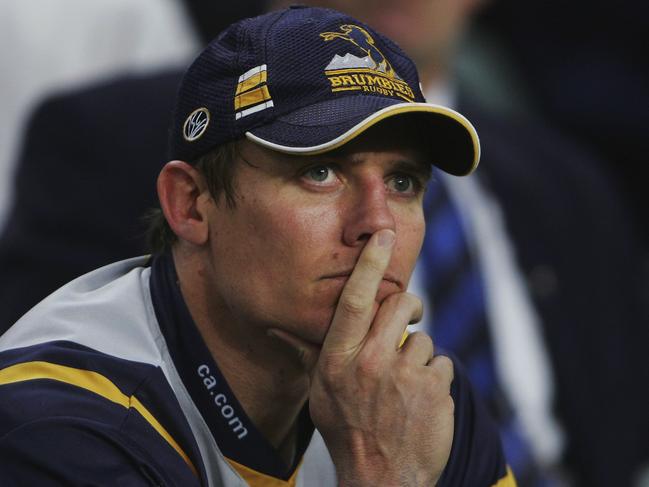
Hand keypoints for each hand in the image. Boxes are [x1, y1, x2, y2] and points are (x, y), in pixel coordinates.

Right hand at [270, 230, 454, 485]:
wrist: (382, 478)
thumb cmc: (346, 430)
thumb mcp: (319, 393)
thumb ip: (306, 354)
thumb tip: (275, 327)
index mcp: (339, 360)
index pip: (354, 300)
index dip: (370, 264)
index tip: (383, 235)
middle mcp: (370, 363)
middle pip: (399, 306)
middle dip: (408, 306)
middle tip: (408, 315)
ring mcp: (405, 376)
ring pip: (423, 339)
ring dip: (418, 356)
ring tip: (406, 385)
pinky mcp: (436, 390)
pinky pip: (443, 364)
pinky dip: (435, 378)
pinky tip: (423, 401)